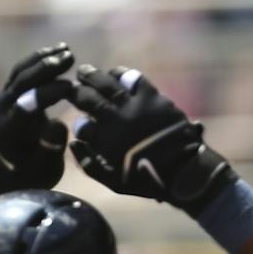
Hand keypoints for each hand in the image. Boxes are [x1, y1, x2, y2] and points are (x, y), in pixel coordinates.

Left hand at [0, 44, 78, 194]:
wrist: (9, 174)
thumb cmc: (31, 175)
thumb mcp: (44, 169)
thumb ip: (50, 148)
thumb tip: (60, 124)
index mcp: (9, 131)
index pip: (25, 105)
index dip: (47, 94)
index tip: (71, 87)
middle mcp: (1, 111)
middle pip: (21, 82)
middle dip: (45, 68)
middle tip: (69, 57)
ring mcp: (3, 100)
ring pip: (19, 73)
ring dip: (42, 59)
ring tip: (65, 49)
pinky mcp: (8, 95)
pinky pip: (20, 73)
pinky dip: (37, 61)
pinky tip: (55, 53)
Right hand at [69, 65, 235, 212]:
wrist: (182, 169)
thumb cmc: (146, 179)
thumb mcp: (113, 181)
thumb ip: (89, 164)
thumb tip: (74, 143)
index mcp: (104, 139)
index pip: (81, 125)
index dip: (78, 123)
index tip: (81, 122)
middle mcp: (114, 118)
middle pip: (87, 97)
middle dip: (75, 91)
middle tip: (71, 87)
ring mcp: (133, 105)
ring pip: (106, 82)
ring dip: (92, 75)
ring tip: (86, 72)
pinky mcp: (151, 97)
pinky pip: (133, 78)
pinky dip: (121, 74)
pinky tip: (116, 74)